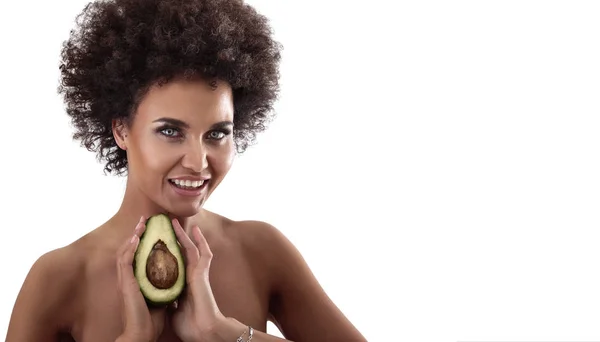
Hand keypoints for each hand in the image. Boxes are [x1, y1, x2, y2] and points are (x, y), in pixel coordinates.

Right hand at [116, 216, 166, 341]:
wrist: (143, 335)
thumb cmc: (151, 320)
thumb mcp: (162, 295)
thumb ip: (164, 284)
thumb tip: (174, 276)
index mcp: (137, 279)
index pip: (139, 255)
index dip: (144, 240)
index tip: (152, 228)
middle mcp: (130, 277)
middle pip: (130, 249)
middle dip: (137, 233)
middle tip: (145, 220)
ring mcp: (126, 280)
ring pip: (125, 251)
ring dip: (133, 236)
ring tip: (141, 223)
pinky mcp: (126, 284)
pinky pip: (125, 261)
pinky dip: (130, 248)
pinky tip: (136, 238)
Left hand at [170, 219, 227, 341]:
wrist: (201, 330)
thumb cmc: (189, 324)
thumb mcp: (173, 308)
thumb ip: (169, 298)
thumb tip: (161, 295)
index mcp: (183, 284)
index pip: (174, 262)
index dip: (167, 251)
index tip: (158, 241)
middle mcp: (191, 276)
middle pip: (181, 251)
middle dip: (174, 238)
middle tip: (165, 224)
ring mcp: (198, 273)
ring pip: (191, 248)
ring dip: (183, 234)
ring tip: (175, 221)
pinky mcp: (203, 273)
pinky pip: (202, 252)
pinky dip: (199, 241)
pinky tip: (195, 230)